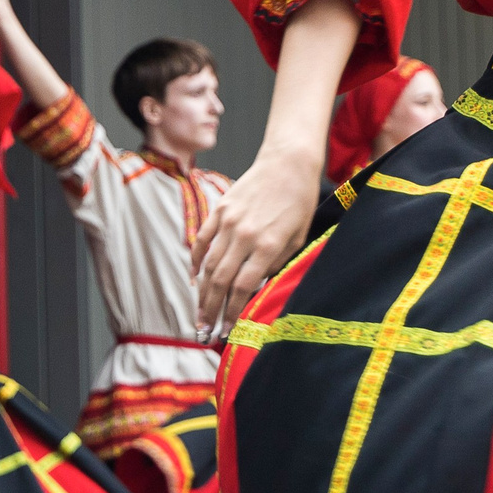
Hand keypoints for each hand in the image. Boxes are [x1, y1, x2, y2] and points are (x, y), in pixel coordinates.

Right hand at [193, 141, 319, 335]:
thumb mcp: (298, 238)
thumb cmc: (299, 202)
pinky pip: (201, 240)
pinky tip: (194, 279)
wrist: (288, 163)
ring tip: (199, 314)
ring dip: (202, 293)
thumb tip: (256, 290)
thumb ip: (277, 265)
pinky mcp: (220, 209)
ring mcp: (229, 221)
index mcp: (268, 245)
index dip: (232, 312)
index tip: (227, 330)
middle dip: (212, 310)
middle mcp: (245, 235)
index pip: (243, 288)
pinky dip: (194, 261)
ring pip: (208, 265)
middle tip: (205, 330)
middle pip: (221, 281)